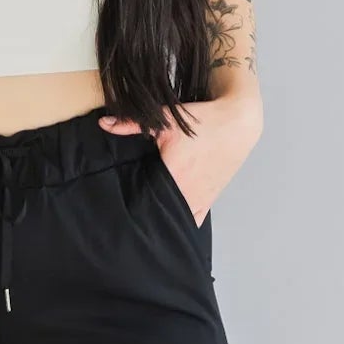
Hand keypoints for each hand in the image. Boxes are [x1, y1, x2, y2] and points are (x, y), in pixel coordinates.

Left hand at [98, 95, 260, 225]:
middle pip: (160, 213)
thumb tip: (104, 123)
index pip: (145, 200)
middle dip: (145, 215)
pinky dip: (182, 221)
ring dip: (164, 219)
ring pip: (177, 219)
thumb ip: (132, 124)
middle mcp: (187, 192)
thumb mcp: (166, 120)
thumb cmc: (204, 121)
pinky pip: (193, 219)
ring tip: (148, 221)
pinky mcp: (209, 199)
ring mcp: (200, 198)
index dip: (131, 206)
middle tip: (130, 216)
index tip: (119, 209)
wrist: (238, 122)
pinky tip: (169, 223)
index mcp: (174, 175)